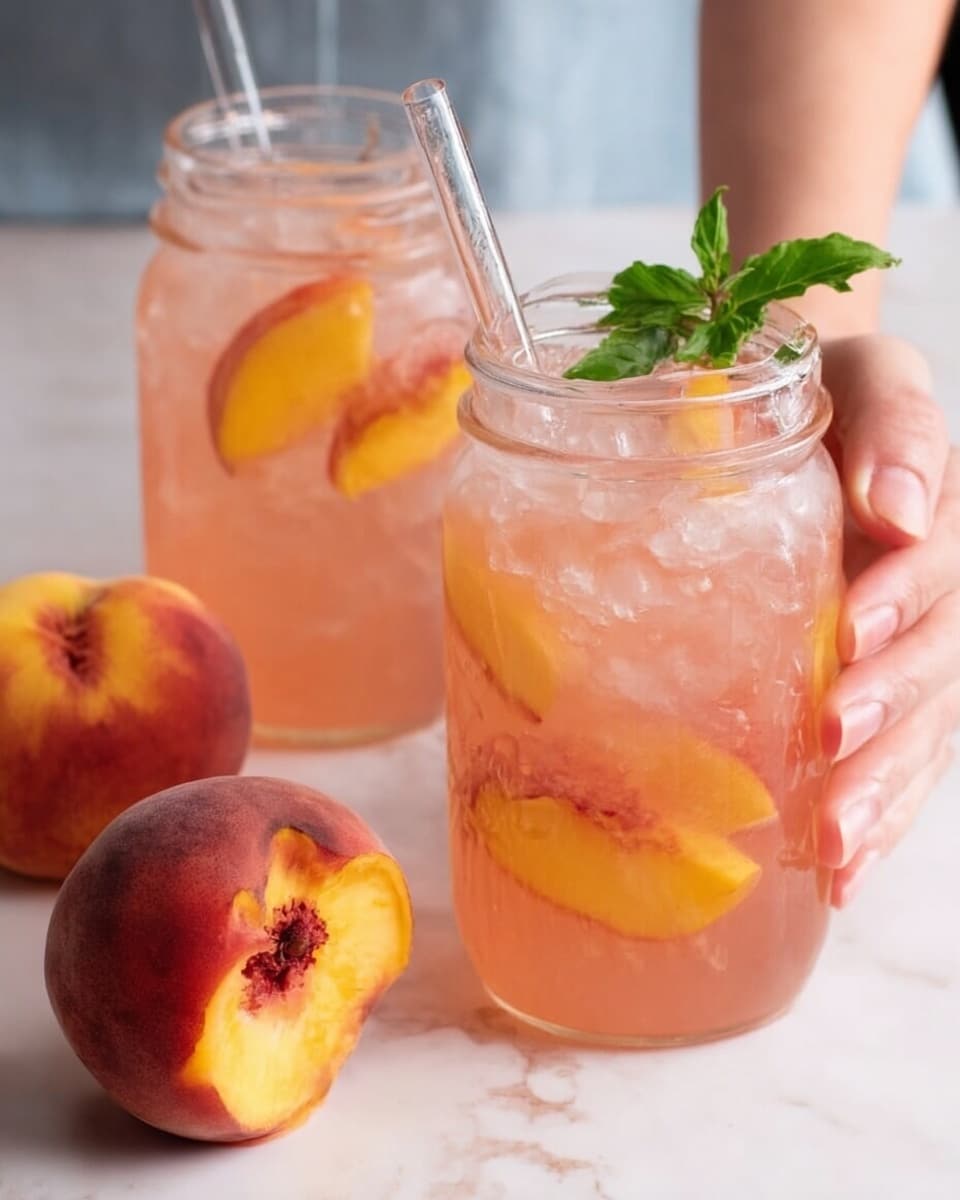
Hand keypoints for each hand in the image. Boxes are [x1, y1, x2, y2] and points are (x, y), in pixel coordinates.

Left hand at [814, 335, 958, 905]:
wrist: (803, 413)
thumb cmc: (823, 392)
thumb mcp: (865, 380)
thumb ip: (895, 430)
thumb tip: (900, 512)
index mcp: (939, 521)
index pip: (942, 573)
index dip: (903, 606)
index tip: (848, 637)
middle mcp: (940, 590)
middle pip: (940, 666)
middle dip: (888, 716)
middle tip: (830, 757)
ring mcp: (921, 645)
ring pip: (926, 728)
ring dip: (885, 790)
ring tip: (836, 850)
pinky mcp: (888, 685)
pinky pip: (906, 756)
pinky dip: (882, 813)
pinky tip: (844, 870)